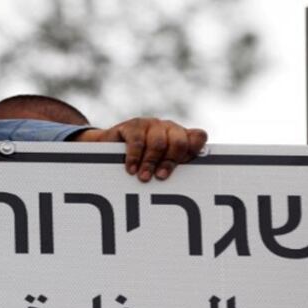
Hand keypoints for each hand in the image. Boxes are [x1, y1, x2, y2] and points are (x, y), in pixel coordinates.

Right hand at [74, 117, 207, 181]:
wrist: (110, 149)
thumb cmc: (141, 164)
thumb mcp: (160, 167)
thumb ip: (175, 169)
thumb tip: (191, 183)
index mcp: (181, 137)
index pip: (198, 137)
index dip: (193, 152)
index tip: (183, 167)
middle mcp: (169, 128)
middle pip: (179, 142)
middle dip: (169, 162)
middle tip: (160, 177)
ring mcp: (152, 124)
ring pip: (158, 143)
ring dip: (150, 163)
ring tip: (143, 177)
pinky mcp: (134, 125)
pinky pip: (137, 140)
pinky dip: (134, 157)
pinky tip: (131, 169)